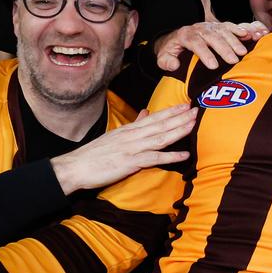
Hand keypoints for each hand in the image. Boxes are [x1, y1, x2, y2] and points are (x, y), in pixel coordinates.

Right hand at [49, 104, 195, 193]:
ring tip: (194, 125)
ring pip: (160, 137)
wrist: (74, 168)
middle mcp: (132, 136)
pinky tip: (184, 155)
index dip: (171, 111)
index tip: (186, 105)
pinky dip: (170, 156)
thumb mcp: (114, 136)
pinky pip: (154, 158)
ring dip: (178, 131)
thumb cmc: (94, 154)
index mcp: (128, 129)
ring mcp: (132, 148)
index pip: (153, 117)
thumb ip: (133, 125)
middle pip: (160, 125)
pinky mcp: (130, 163)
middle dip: (180, 117)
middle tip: (197, 110)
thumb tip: (146, 112)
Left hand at [153, 20, 267, 71]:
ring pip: (222, 31)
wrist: (177, 36)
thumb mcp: (163, 57)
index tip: (214, 66)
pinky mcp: (217, 25)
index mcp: (185, 35)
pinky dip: (238, 29)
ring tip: (242, 52)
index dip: (205, 54)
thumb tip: (174, 65)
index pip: (196, 43)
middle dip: (224, 48)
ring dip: (234, 41)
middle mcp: (198, 28)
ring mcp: (209, 26)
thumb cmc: (172, 49)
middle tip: (233, 61)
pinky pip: (228, 25)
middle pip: (212, 37)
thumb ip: (166, 62)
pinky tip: (246, 35)